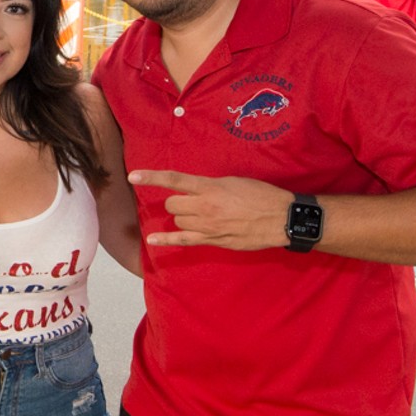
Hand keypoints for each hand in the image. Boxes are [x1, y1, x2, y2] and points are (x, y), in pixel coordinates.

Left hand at [129, 169, 292, 250]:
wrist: (281, 218)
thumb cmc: (261, 196)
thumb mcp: (234, 181)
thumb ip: (211, 185)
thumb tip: (195, 189)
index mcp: (210, 187)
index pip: (174, 180)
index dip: (151, 177)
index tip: (133, 176)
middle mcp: (204, 206)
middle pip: (172, 205)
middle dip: (178, 202)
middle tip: (196, 202)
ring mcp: (207, 226)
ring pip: (178, 220)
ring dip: (184, 217)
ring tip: (205, 215)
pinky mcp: (213, 240)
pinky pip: (183, 240)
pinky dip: (166, 240)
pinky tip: (152, 240)